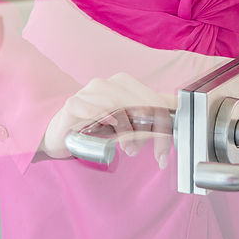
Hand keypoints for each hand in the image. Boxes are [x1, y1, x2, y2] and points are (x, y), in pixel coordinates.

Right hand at [41, 72, 174, 166]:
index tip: (165, 152)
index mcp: (122, 83)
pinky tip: (109, 128)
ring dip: (129, 132)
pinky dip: (103, 119)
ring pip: (119, 108)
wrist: (61, 133)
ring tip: (130, 149)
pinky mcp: (72, 104)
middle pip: (140, 105)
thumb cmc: (95, 126)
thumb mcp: (127, 119)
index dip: (164, 127)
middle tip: (154, 154)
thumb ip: (150, 112)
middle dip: (151, 134)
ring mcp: (88, 92)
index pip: (152, 101)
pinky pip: (91, 109)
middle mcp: (106, 84)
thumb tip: (177, 105)